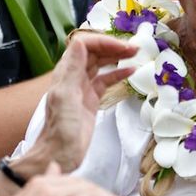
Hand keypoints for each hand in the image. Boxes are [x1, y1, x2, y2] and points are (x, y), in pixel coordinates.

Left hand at [26, 34, 135, 173]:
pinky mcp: (91, 99)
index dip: (103, 41)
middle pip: (94, 52)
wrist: (60, 154)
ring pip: (101, 64)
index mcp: (65, 72)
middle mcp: (73, 76)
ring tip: (135, 55)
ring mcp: (83, 87)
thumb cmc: (61, 129)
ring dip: (116, 57)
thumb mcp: (66, 97)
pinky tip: (131, 71)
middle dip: (113, 47)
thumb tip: (80, 42)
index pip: (84, 45)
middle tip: (135, 49)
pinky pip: (105, 80)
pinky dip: (118, 74)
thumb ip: (73, 69)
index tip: (122, 46)